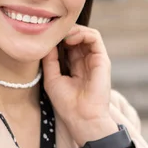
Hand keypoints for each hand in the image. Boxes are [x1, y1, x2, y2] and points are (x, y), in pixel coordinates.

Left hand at [42, 25, 113, 144]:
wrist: (82, 117)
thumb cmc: (66, 103)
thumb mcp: (52, 78)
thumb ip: (49, 59)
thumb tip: (46, 42)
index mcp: (73, 66)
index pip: (66, 44)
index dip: (57, 38)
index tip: (45, 37)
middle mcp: (85, 61)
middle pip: (75, 37)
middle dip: (63, 32)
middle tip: (51, 32)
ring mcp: (94, 59)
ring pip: (85, 33)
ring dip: (72, 30)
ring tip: (61, 35)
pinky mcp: (102, 59)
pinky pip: (94, 37)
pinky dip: (82, 32)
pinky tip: (69, 38)